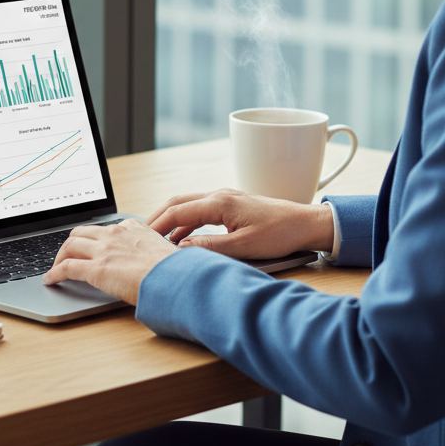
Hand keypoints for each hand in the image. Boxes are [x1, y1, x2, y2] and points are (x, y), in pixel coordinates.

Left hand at [43, 218, 178, 304]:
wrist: (175, 277)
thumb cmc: (176, 269)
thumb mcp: (166, 252)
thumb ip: (154, 252)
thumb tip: (158, 262)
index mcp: (134, 228)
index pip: (107, 228)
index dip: (96, 238)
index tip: (94, 246)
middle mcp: (116, 234)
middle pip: (83, 231)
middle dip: (72, 242)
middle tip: (69, 255)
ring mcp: (104, 250)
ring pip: (70, 244)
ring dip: (60, 255)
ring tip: (57, 266)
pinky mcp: (96, 269)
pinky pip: (67, 267)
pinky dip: (55, 273)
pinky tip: (50, 279)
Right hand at [147, 188, 335, 260]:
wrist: (305, 223)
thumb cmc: (280, 233)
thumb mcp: (244, 247)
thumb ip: (211, 248)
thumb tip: (181, 250)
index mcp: (220, 202)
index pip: (178, 211)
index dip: (157, 225)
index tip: (141, 239)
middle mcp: (219, 195)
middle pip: (177, 202)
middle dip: (157, 218)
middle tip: (140, 236)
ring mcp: (225, 198)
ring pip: (188, 204)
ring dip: (170, 220)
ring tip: (156, 240)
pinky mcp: (231, 205)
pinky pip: (200, 210)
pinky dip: (185, 221)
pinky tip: (181, 238)